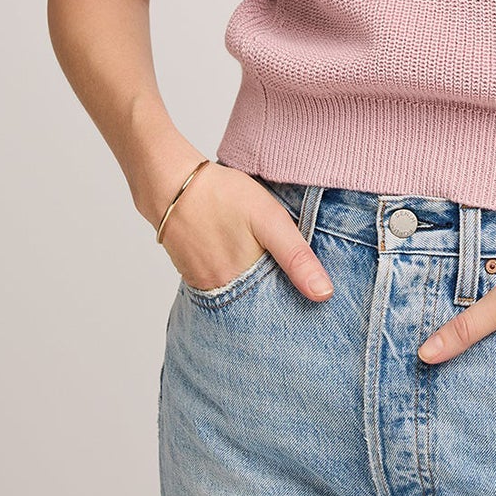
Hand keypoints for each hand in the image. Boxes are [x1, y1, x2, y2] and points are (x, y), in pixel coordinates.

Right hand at [160, 162, 333, 300]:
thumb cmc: (223, 196)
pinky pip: (220, 286)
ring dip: (253, 290)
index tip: (310, 306)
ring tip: (268, 273)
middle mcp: (221, 293)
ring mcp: (203, 285)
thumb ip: (296, 257)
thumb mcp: (270, 221)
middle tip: (289, 288)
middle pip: (255, 307)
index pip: (276, 311)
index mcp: (244, 284)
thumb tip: (323, 295)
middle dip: (274, 300)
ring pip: (238, 296)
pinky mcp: (192, 274)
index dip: (294, 306)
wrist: (171, 184)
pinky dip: (235, 279)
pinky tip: (242, 261)